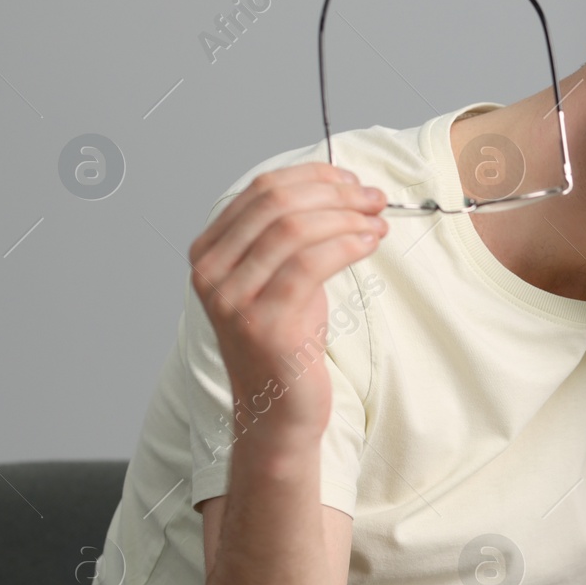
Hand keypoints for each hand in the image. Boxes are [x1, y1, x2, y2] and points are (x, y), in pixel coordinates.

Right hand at [187, 162, 388, 442]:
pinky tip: (370, 244)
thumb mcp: (282, 276)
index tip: (352, 181)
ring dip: (345, 217)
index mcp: (209, 252)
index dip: (313, 177)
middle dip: (334, 193)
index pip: (261, 190)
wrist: (280, 407)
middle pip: (277, 203)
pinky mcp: (264, 324)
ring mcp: (232, 300)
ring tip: (376, 221)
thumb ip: (293, 235)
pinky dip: (347, 245)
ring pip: (294, 229)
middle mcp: (211, 273)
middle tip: (373, 199)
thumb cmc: (287, 341)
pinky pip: (310, 265)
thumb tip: (344, 190)